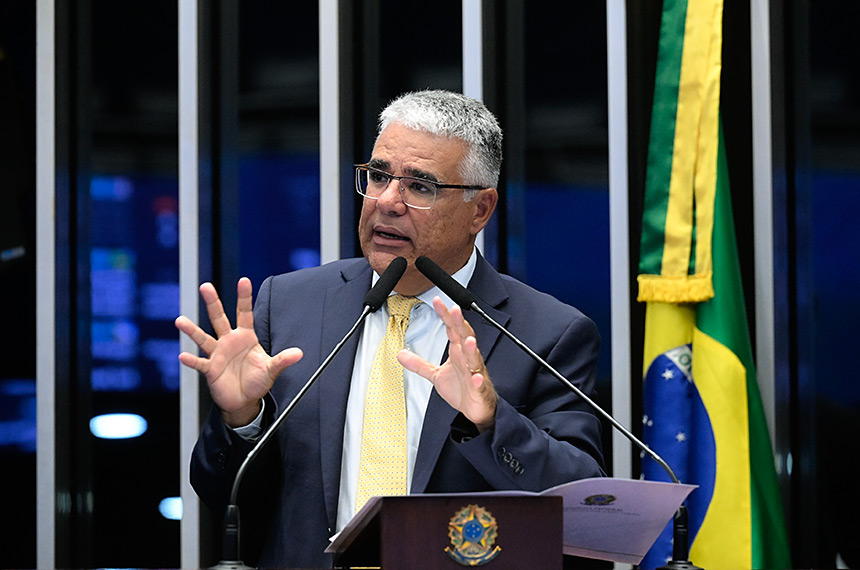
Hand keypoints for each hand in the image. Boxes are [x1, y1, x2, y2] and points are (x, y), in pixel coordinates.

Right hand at [175, 277, 302, 426]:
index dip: (244, 297)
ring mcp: (218, 354)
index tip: (244, 280)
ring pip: (203, 338)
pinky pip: (200, 363)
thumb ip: (282, 360)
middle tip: (206, 286)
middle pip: (219, 318)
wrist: (244, 400)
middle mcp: (229, 341)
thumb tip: (299, 353)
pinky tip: (184, 355)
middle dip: (213, 302)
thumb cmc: (257, 380)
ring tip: (180, 321)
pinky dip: (192, 360)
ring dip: (192, 330)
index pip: (244, 313)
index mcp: (245, 336)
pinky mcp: (210, 369)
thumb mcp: (271, 369)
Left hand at [397, 296, 497, 431]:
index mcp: (458, 352)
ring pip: (474, 358)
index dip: (445, 315)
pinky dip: (477, 380)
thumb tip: (401, 354)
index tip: (437, 301)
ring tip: (467, 340)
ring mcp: (474, 373)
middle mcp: (467, 359)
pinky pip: (478, 383)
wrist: (476, 408)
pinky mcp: (479, 389)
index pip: (451, 329)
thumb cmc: (461, 388)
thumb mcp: (436, 375)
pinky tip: (475, 378)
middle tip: (454, 310)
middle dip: (460, 323)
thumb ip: (419, 364)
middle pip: (464, 336)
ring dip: (471, 349)